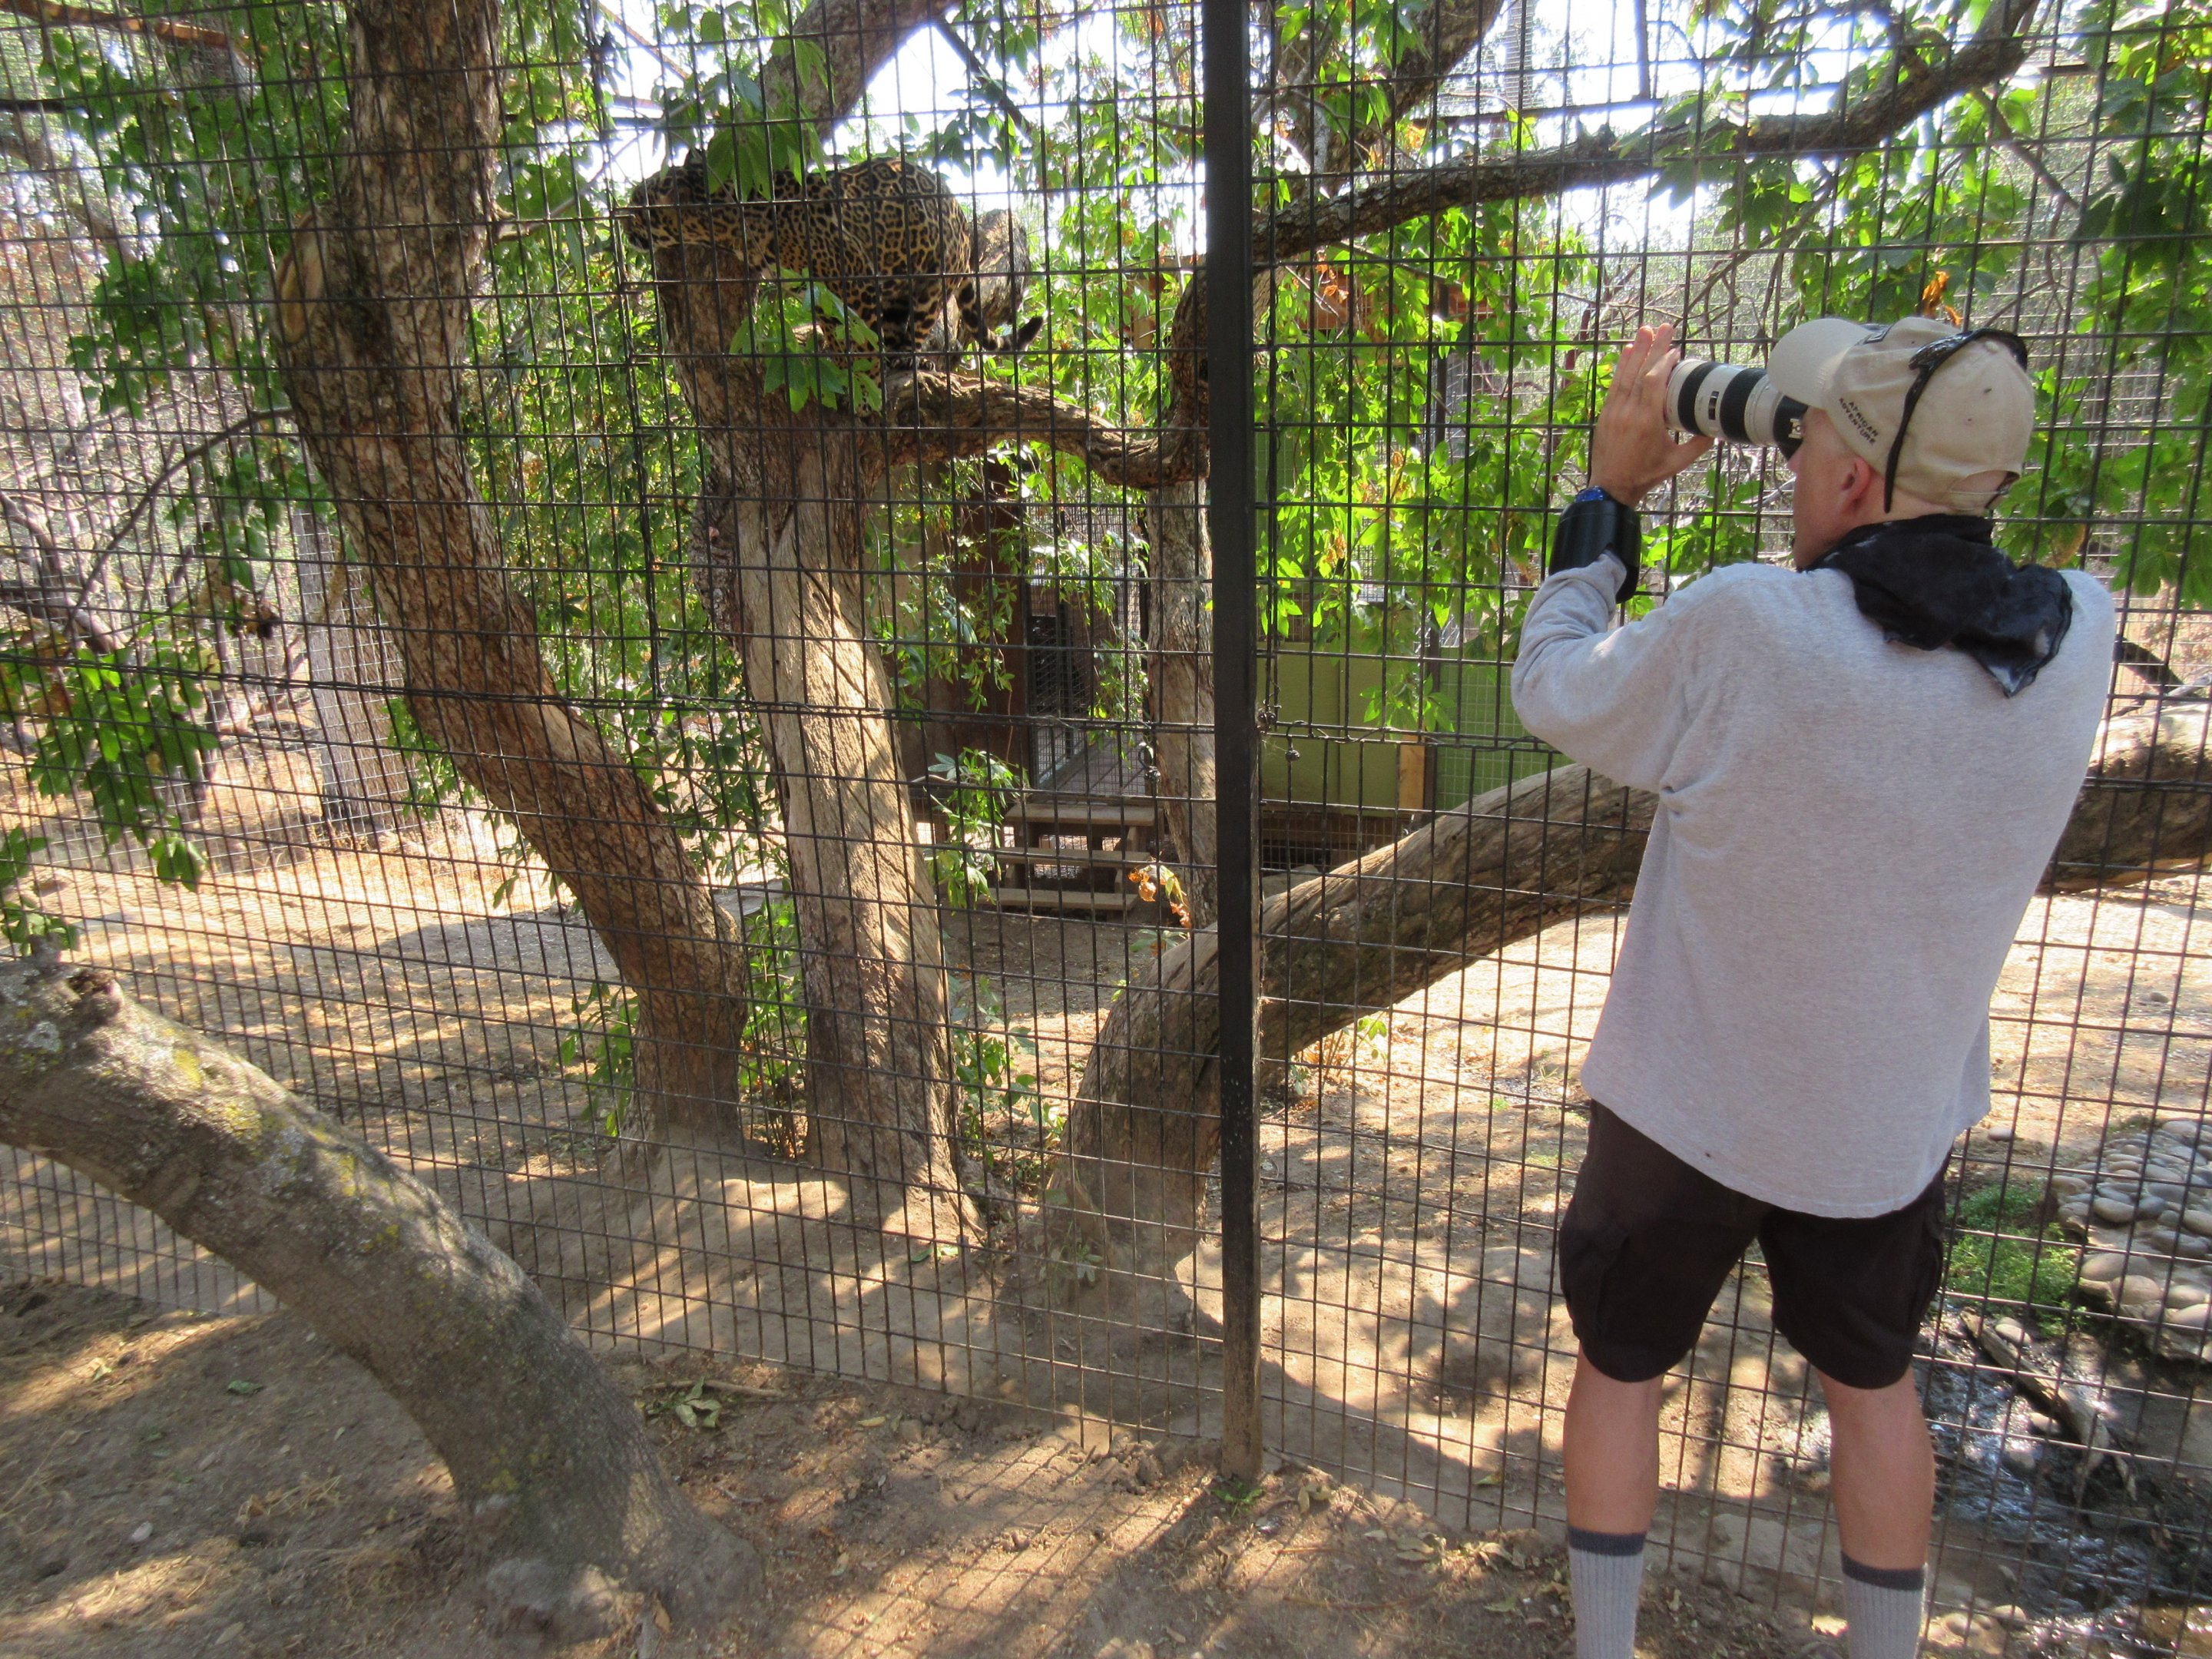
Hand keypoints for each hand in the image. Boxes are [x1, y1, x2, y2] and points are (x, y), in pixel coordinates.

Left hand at [1588, 323, 1713, 507]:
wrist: (1611, 487)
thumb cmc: (1646, 475)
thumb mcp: (1677, 463)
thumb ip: (1699, 445)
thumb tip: (1717, 428)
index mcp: (1647, 422)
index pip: (1655, 382)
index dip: (1664, 363)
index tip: (1675, 350)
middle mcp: (1629, 412)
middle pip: (1641, 372)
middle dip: (1652, 347)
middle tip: (1663, 326)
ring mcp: (1615, 412)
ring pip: (1625, 375)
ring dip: (1635, 351)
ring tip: (1644, 330)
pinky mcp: (1606, 414)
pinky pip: (1614, 385)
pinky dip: (1620, 367)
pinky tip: (1626, 351)